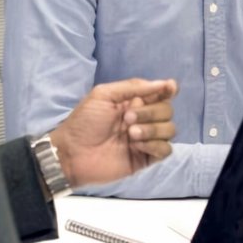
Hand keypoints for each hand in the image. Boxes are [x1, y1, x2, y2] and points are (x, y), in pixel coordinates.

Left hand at [47, 79, 177, 187]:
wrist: (73, 153)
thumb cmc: (84, 122)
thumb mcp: (104, 95)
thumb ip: (133, 87)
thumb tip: (164, 84)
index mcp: (134, 102)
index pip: (161, 93)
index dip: (169, 89)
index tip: (169, 88)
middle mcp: (144, 119)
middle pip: (167, 110)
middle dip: (151, 112)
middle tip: (127, 119)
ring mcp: (146, 139)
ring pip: (170, 129)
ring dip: (152, 130)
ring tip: (130, 134)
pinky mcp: (146, 158)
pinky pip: (166, 150)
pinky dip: (154, 146)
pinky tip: (136, 147)